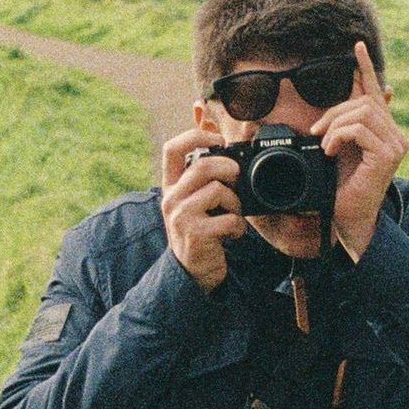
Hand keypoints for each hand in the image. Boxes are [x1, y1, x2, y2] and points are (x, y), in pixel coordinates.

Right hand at [160, 121, 244, 290]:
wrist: (190, 272)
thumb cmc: (199, 232)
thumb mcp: (192, 204)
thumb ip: (201, 182)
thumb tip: (231, 159)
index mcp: (170, 186)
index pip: (171, 149)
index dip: (196, 136)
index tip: (218, 139)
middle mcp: (171, 199)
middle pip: (202, 166)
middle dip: (228, 169)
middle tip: (236, 179)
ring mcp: (181, 216)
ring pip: (218, 190)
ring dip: (235, 203)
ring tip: (232, 215)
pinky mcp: (196, 234)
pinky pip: (229, 219)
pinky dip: (238, 227)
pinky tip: (231, 234)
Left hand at [313, 41, 407, 260]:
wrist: (349, 219)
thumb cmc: (341, 189)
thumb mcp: (337, 149)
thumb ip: (341, 125)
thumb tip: (340, 102)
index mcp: (383, 131)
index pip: (375, 92)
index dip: (365, 67)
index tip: (356, 46)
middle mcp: (395, 136)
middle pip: (363, 100)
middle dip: (334, 112)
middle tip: (318, 133)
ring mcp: (395, 145)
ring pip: (361, 111)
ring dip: (335, 125)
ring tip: (325, 144)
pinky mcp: (388, 155)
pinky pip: (359, 128)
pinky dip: (339, 136)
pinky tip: (331, 151)